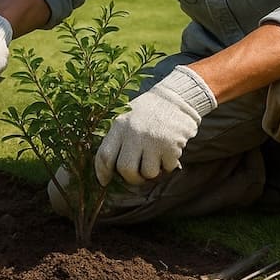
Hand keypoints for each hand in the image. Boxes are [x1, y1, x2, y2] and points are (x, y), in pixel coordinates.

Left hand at [95, 66, 216, 185]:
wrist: (177, 98)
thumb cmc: (148, 113)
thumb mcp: (126, 119)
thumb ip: (117, 140)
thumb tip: (106, 173)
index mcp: (119, 125)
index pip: (105, 156)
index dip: (102, 173)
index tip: (105, 182)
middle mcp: (134, 133)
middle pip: (125, 170)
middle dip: (132, 178)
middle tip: (139, 175)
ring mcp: (153, 140)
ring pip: (148, 173)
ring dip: (153, 172)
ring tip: (156, 159)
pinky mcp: (171, 146)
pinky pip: (167, 168)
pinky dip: (168, 165)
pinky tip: (168, 152)